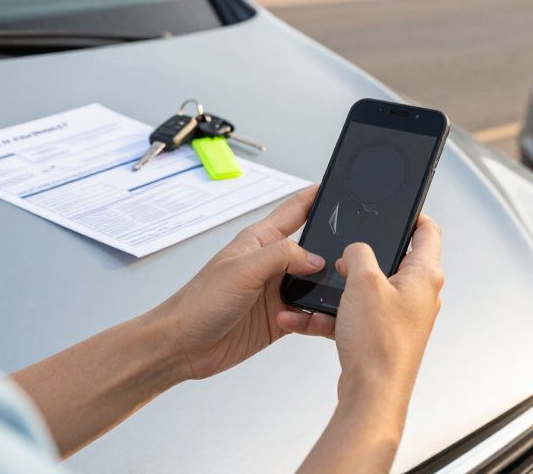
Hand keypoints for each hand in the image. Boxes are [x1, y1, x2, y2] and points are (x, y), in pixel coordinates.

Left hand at [148, 187, 332, 380]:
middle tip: (350, 253)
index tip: (339, 186)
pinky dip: (315, 315)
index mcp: (260, 241)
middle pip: (313, 247)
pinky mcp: (280, 317)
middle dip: (332, 248)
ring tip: (332, 291)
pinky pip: (309, 311)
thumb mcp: (243, 270)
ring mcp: (276, 290)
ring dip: (324, 287)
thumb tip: (315, 258)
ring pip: (315, 282)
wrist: (182, 346)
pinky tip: (309, 318)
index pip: (295, 209)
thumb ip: (282, 257)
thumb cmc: (198, 303)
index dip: (316, 195)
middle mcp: (271, 263)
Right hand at [278, 215, 443, 404]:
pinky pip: (356, 315)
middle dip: (362, 255)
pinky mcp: (384, 334)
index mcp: (425, 275)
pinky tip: (311, 318)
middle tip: (345, 252)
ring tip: (323, 291)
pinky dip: (335, 314)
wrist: (372, 394)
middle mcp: (419, 294)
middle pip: (393, 259)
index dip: (411, 214)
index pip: (427, 230)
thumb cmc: (379, 345)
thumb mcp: (363, 281)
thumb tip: (355, 250)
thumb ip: (359, 253)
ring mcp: (402, 315)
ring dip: (341, 289)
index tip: (395, 207)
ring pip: (368, 289)